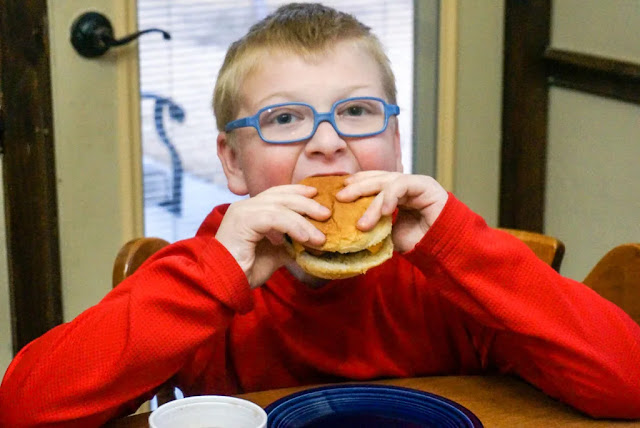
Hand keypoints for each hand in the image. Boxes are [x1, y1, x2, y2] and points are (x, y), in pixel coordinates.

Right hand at [215, 185, 329, 287]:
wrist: (224, 284)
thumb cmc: (246, 271)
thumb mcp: (275, 254)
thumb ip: (290, 243)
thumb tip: (314, 240)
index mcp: (250, 211)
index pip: (277, 194)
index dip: (297, 192)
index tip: (316, 195)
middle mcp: (245, 207)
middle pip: (281, 196)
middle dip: (307, 203)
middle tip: (326, 214)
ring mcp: (242, 211)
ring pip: (280, 206)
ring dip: (304, 221)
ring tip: (320, 237)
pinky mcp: (242, 221)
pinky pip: (274, 218)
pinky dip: (293, 227)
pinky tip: (305, 239)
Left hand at [336, 171, 448, 252]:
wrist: (443, 248)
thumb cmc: (418, 241)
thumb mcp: (388, 232)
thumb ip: (374, 224)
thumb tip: (350, 225)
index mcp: (396, 193)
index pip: (373, 181)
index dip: (356, 184)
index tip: (339, 193)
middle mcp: (405, 185)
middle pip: (377, 178)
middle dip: (357, 187)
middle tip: (340, 198)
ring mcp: (415, 183)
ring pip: (387, 183)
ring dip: (372, 202)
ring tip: (362, 224)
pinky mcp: (425, 185)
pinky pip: (402, 185)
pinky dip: (390, 198)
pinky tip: (384, 212)